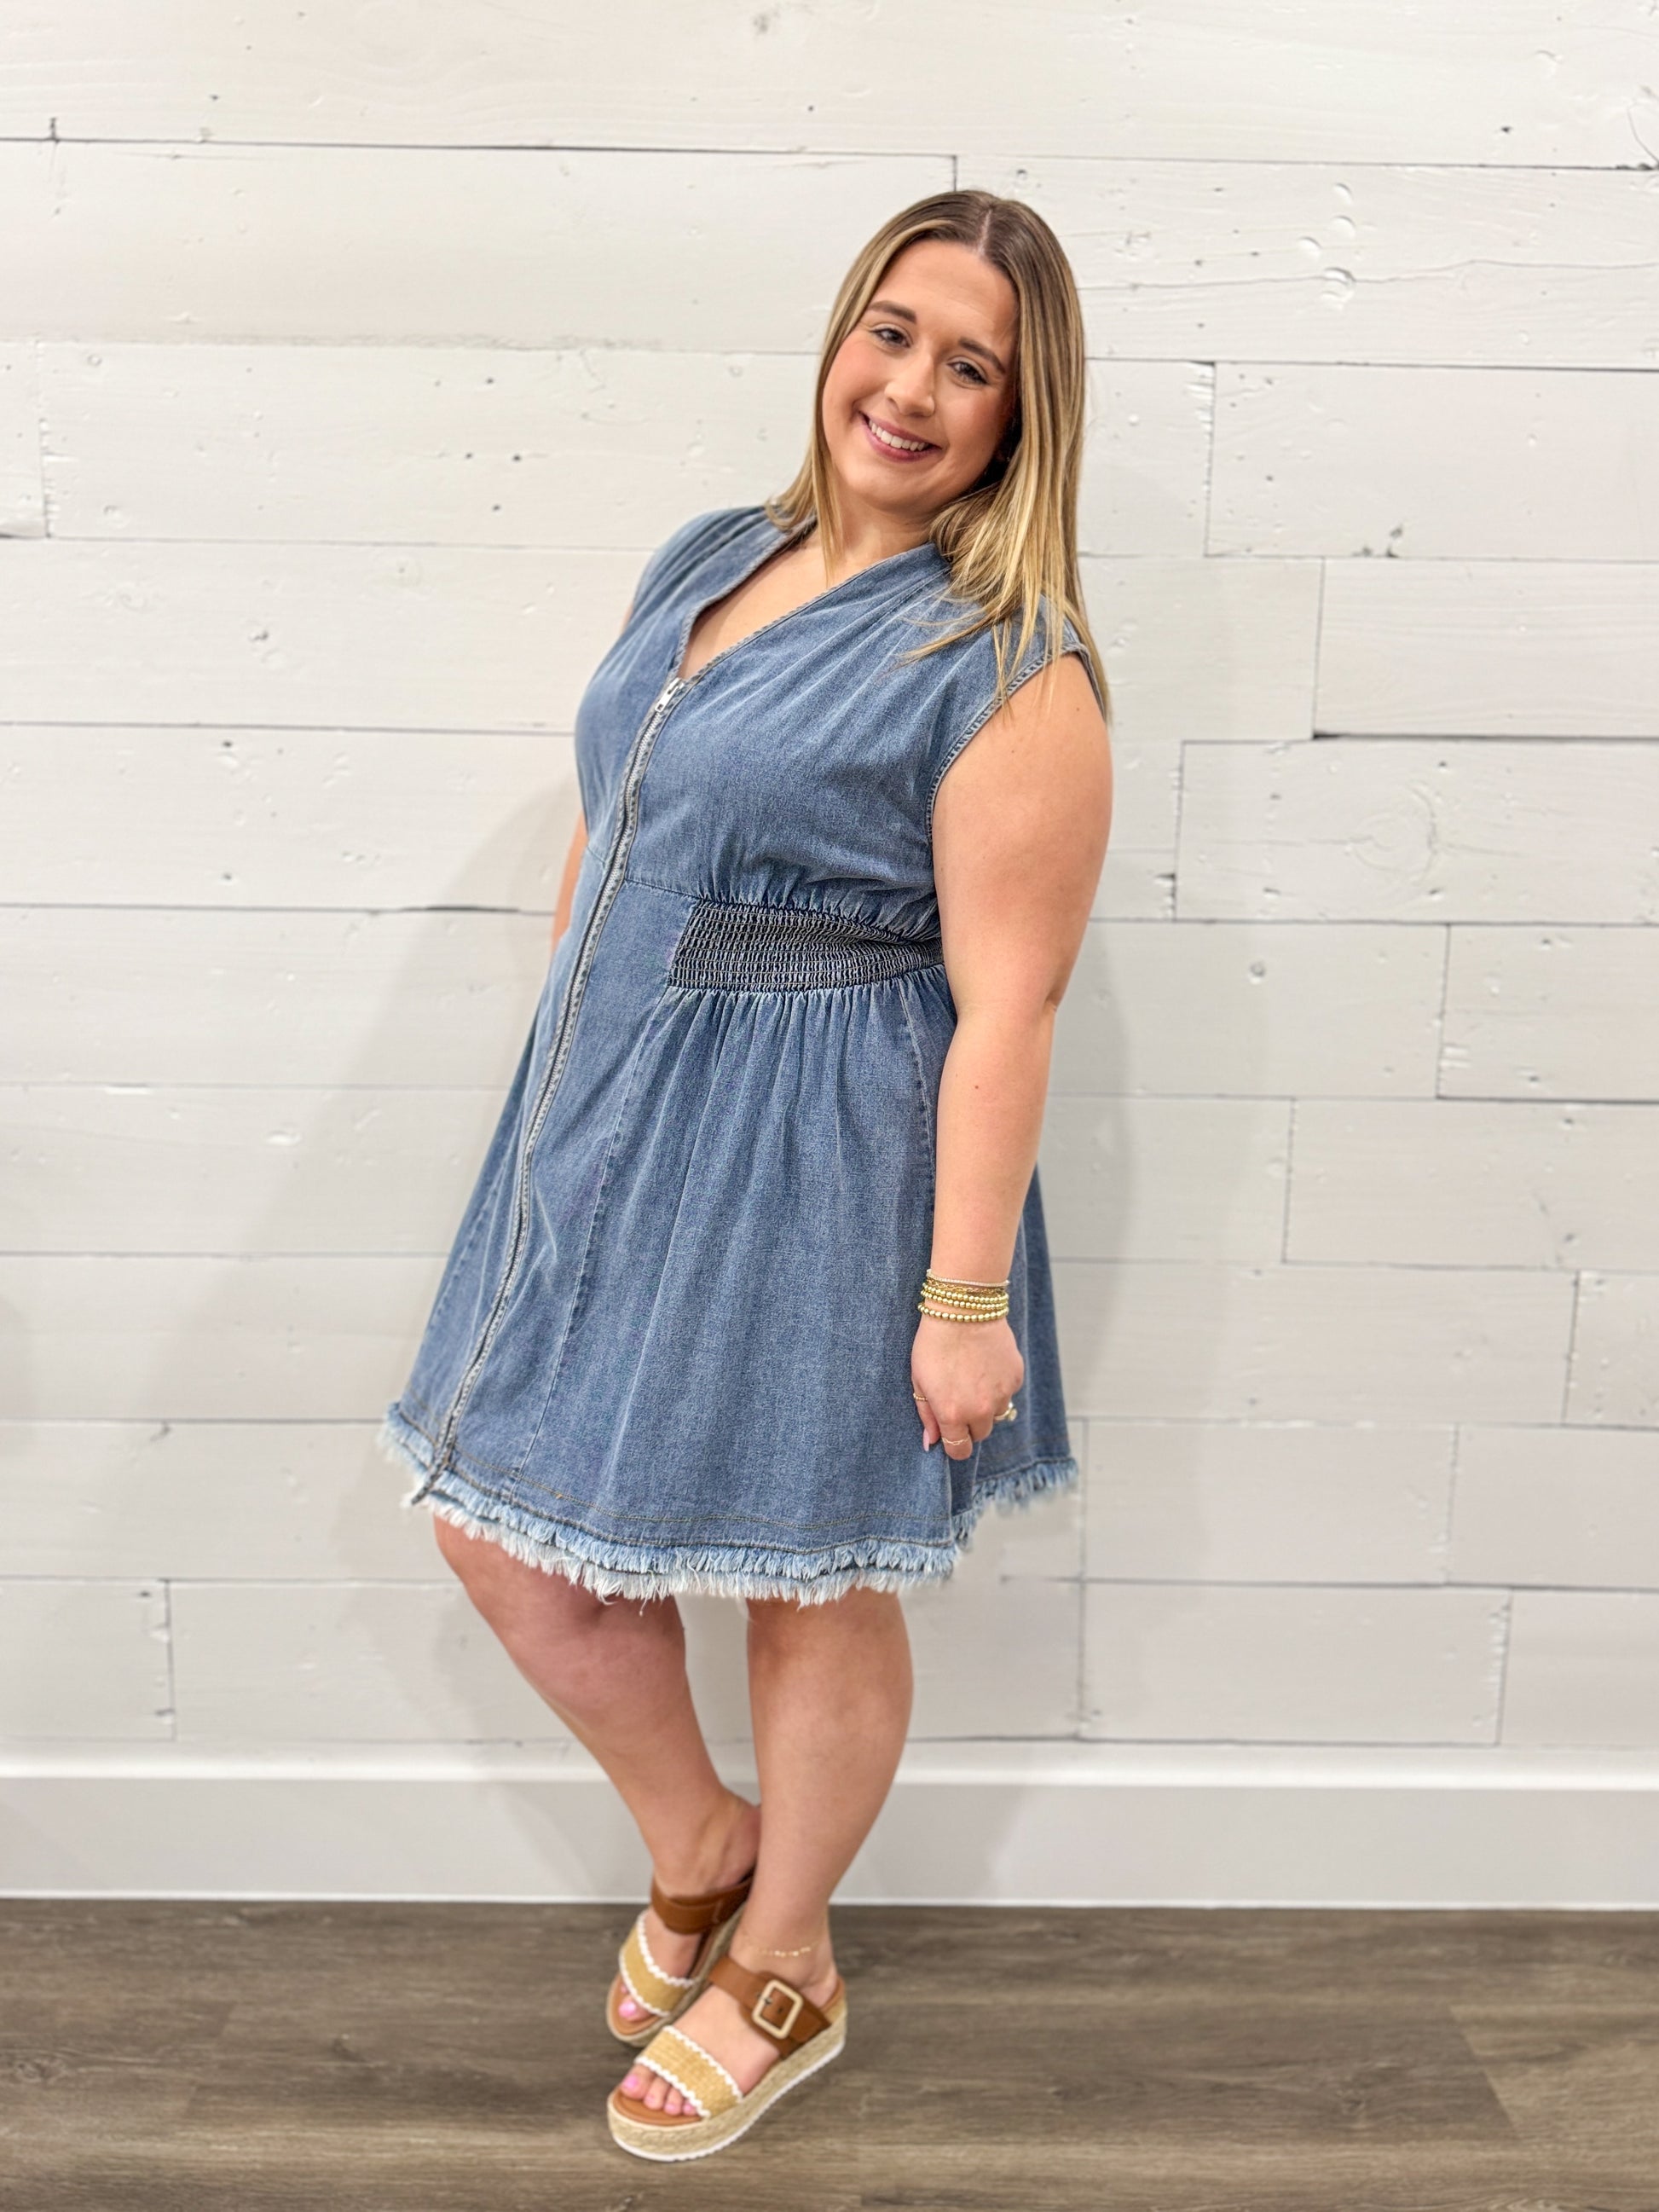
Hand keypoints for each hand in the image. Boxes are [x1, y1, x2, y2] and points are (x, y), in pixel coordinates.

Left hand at [911, 1314, 1022, 1460]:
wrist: (963, 1309)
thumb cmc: (934, 1343)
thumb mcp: (919, 1380)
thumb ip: (927, 1415)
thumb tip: (931, 1442)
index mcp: (952, 1414)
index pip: (960, 1450)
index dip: (955, 1444)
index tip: (951, 1433)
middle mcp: (980, 1410)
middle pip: (980, 1434)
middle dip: (970, 1423)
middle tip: (959, 1398)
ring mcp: (1002, 1394)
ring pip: (996, 1413)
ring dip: (986, 1405)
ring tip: (973, 1378)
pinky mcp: (1016, 1377)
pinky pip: (1008, 1392)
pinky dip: (999, 1385)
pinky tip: (985, 1364)